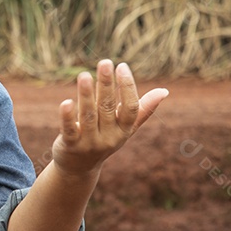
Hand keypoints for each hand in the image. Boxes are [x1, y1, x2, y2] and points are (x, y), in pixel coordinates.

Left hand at [51, 59, 168, 175]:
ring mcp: (90, 142)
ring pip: (89, 116)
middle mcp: (109, 137)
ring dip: (86, 95)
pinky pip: (70, 129)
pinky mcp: (71, 145)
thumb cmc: (104, 140)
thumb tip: (164, 91)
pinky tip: (66, 102)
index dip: (128, 87)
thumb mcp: (124, 128)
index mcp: (124, 130)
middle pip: (108, 107)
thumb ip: (142, 110)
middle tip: (105, 62)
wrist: (79, 168)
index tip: (121, 66)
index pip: (130, 108)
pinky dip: (68, 116)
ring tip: (84, 75)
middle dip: (107, 84)